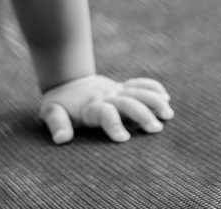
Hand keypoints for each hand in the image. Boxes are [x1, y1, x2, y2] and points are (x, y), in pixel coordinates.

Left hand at [39, 74, 172, 144]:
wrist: (68, 81)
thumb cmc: (61, 104)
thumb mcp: (52, 112)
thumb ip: (57, 124)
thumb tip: (61, 139)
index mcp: (90, 106)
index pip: (104, 113)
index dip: (113, 124)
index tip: (124, 139)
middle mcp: (107, 97)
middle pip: (127, 102)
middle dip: (142, 114)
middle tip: (156, 129)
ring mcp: (116, 91)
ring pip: (138, 92)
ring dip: (154, 101)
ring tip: (168, 115)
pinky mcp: (123, 88)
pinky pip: (140, 84)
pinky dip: (153, 88)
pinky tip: (166, 98)